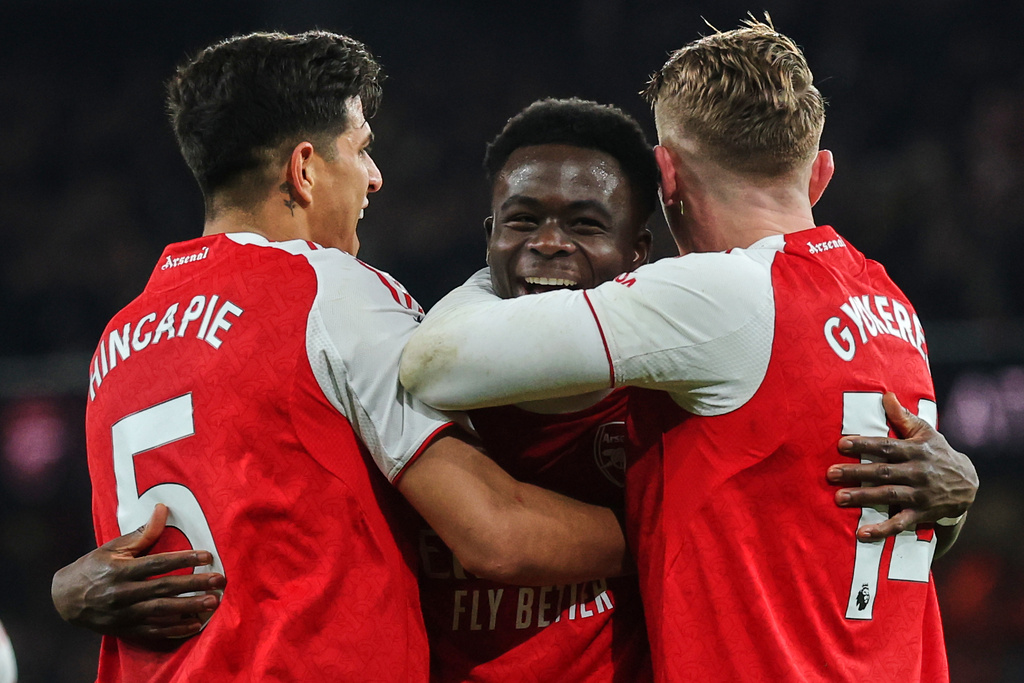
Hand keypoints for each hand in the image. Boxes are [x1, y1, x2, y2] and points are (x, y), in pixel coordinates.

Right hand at [52, 504, 225, 639]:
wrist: (64, 599)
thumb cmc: (93, 567)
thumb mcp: (113, 547)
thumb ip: (142, 533)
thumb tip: (163, 509)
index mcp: (120, 570)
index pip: (158, 563)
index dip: (184, 559)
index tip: (207, 556)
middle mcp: (122, 593)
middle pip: (164, 588)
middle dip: (194, 584)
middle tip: (219, 581)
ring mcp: (124, 614)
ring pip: (161, 612)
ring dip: (189, 607)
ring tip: (212, 602)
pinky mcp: (125, 629)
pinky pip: (152, 631)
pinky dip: (174, 629)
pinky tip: (193, 624)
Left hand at [827, 392, 978, 540]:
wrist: (967, 485)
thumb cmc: (938, 453)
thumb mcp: (926, 433)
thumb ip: (903, 417)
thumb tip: (887, 395)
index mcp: (915, 451)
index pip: (886, 446)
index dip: (864, 445)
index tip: (841, 444)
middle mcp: (917, 472)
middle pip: (883, 472)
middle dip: (856, 473)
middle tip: (830, 473)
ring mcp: (919, 494)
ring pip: (888, 496)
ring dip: (863, 498)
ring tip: (839, 498)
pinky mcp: (921, 513)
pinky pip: (900, 523)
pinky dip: (882, 529)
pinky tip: (862, 533)